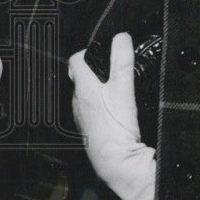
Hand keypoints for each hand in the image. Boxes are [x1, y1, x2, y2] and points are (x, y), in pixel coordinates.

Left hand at [68, 33, 155, 199]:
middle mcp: (78, 101)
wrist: (116, 162)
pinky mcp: (90, 130)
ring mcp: (82, 117)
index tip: (101, 52)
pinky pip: (92, 112)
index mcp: (83, 87)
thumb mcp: (124, 89)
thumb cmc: (116, 128)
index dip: (87, 52)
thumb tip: (122, 38)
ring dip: (98, 90)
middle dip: (95, 71)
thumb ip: (123, 61)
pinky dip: (101, 107)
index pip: (75, 60)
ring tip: (116, 90)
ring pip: (86, 95)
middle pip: (81, 77)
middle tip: (112, 70)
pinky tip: (115, 112)